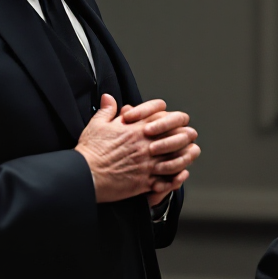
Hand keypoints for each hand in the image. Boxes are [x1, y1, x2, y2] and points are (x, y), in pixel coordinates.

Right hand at [76, 95, 199, 203]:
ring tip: (192, 153)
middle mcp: (146, 144)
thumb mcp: (97, 125)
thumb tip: (109, 98)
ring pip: (177, 158)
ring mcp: (148, 163)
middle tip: (190, 135)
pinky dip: (177, 176)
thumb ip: (107, 110)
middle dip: (186, 134)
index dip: (172, 116)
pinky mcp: (145, 180)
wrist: (85, 174)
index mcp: (136, 128)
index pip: (163, 114)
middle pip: (177, 135)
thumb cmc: (90, 151)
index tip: (176, 120)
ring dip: (187, 155)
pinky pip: (168, 179)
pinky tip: (182, 174)